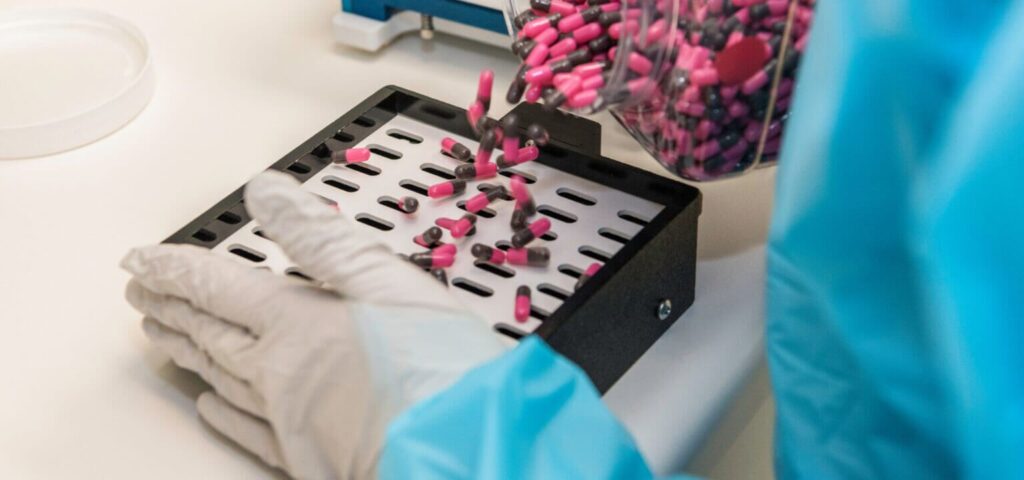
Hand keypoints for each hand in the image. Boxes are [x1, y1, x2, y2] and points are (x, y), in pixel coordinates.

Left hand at [122, 171, 507, 478]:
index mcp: (293, 322)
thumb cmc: (434, 370)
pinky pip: (243, 429)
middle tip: (138, 293)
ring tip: (158, 335)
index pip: (215, 285)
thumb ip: (320, 235)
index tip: (140, 259)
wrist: (457, 449)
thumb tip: (267, 192)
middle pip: (206, 330)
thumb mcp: (384, 279)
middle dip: (168, 306)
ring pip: (217, 376)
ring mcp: (285, 417)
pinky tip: (207, 405)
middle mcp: (276, 371)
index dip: (173, 268)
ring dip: (185, 349)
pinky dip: (220, 412)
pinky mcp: (302, 455)